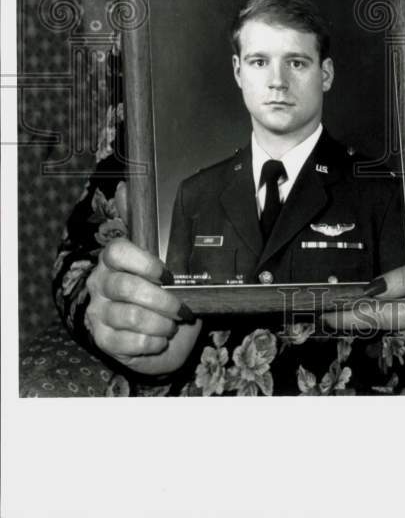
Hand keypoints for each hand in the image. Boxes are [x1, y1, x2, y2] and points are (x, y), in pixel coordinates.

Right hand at [85, 183, 201, 376]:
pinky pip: (127, 342)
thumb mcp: (160, 255)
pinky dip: (151, 342)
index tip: (167, 273)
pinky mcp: (103, 341)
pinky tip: (160, 339)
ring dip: (160, 322)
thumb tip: (126, 185)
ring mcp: (99, 313)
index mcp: (113, 260)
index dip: (143, 262)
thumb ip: (142, 224)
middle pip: (126, 287)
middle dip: (161, 299)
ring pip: (130, 316)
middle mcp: (100, 284)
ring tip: (173, 323)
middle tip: (181, 307)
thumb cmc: (162, 289)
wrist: (163, 333)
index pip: (117, 251)